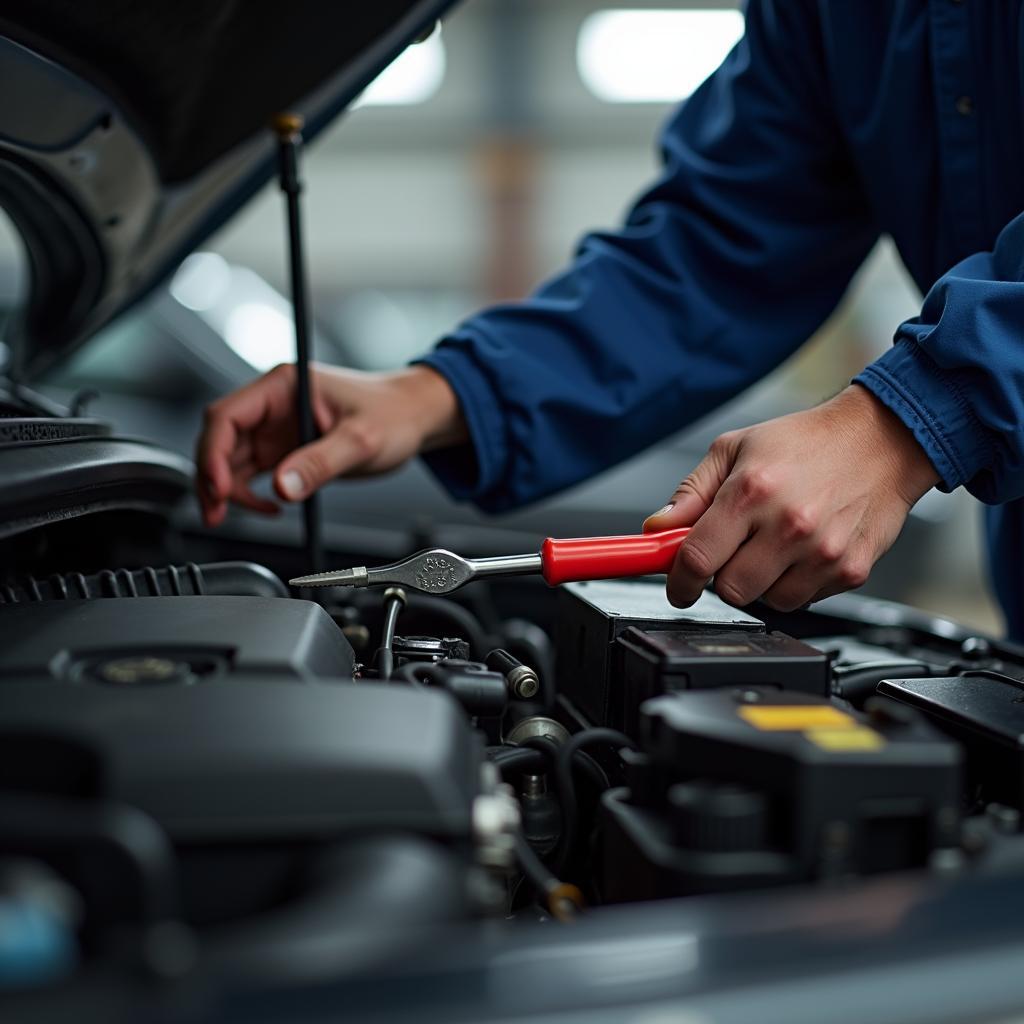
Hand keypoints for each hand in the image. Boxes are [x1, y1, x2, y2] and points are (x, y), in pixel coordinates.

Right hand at [196, 363, 466, 526]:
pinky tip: (266, 509)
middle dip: (212, 477)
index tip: (219, 486)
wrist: (414, 417)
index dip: (214, 452)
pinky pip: (251, 473)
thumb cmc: (393, 411)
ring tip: (229, 517)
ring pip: (230, 460)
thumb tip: (284, 486)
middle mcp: (273, 404)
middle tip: (216, 512)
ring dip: (226, 490)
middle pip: (220, 440)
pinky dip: (248, 495)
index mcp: (284, 386)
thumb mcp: (361, 439)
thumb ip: (321, 462)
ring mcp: (276, 428)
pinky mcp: (284, 449)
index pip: (227, 416)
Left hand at [642, 385, 939, 610]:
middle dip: (722, 576)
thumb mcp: (734, 449)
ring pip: (767, 601)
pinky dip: (794, 584)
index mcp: (751, 491)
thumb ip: (691, 493)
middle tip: (732, 553)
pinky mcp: (851, 570)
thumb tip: (658, 528)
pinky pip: (804, 600)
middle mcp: (788, 524)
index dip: (678, 581)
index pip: (697, 558)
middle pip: (730, 589)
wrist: (882, 439)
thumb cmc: (807, 442)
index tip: (678, 586)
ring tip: (771, 546)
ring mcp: (822, 552)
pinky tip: (800, 552)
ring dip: (760, 583)